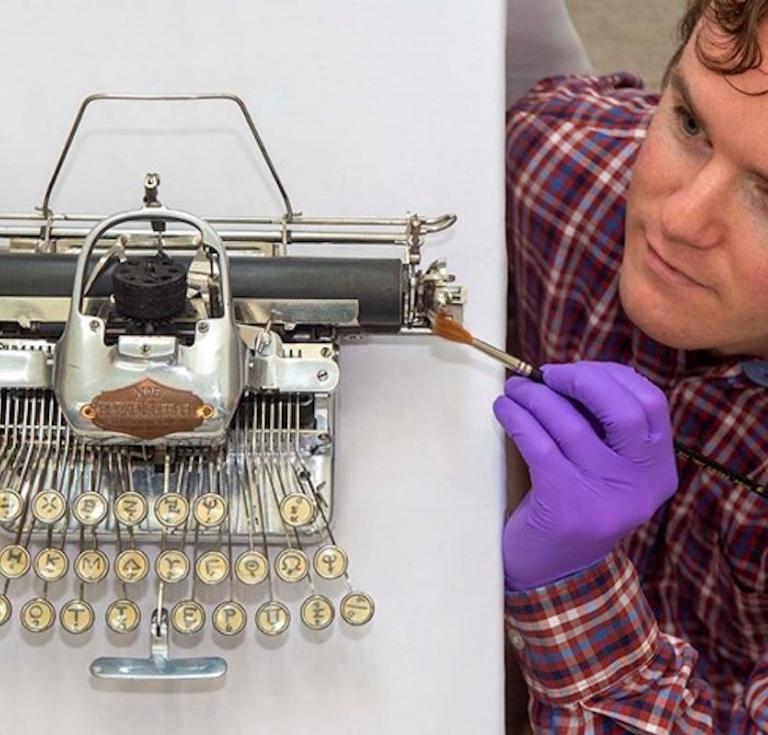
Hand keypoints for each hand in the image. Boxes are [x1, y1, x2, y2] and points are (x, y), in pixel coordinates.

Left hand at [493, 361, 677, 590]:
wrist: (552, 571)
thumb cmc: (574, 504)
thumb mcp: (604, 469)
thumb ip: (601, 427)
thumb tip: (566, 373)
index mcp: (658, 471)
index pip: (651, 404)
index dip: (611, 377)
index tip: (575, 371)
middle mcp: (641, 486)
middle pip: (622, 410)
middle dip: (580, 380)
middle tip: (545, 375)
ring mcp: (606, 499)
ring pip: (569, 424)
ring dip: (534, 396)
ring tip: (514, 390)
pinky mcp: (566, 506)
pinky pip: (538, 444)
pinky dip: (516, 418)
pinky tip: (504, 410)